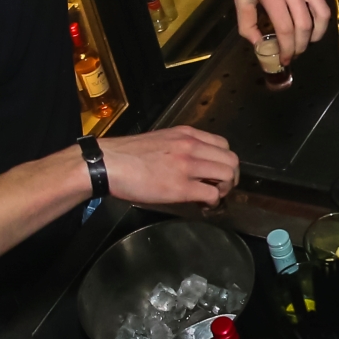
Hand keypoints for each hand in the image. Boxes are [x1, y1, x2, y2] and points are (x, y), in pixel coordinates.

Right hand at [100, 127, 239, 206]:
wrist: (108, 163)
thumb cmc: (128, 155)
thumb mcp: (161, 141)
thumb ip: (180, 147)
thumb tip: (193, 164)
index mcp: (186, 134)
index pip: (223, 144)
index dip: (224, 161)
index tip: (217, 172)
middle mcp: (191, 146)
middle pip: (231, 160)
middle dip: (231, 176)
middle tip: (220, 187)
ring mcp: (187, 166)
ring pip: (227, 175)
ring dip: (224, 189)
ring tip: (212, 196)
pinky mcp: (181, 187)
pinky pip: (212, 194)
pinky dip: (212, 201)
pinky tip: (203, 205)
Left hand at [233, 0, 330, 60]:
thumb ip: (246, 23)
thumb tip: (259, 45)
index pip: (286, 29)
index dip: (287, 49)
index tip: (285, 59)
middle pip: (305, 26)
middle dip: (301, 46)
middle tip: (294, 53)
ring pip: (322, 13)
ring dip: (316, 34)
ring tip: (307, 41)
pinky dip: (315, 12)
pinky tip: (304, 13)